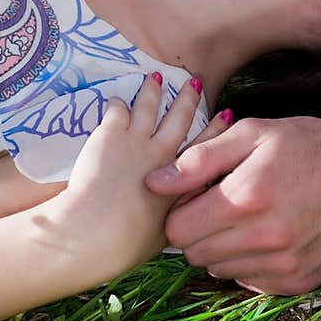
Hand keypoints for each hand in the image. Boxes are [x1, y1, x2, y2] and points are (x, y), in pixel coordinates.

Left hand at [55, 75, 211, 285]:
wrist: (95, 234)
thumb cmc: (127, 244)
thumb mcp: (163, 236)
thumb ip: (176, 220)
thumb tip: (184, 222)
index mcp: (180, 181)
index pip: (204, 149)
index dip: (216, 131)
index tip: (226, 117)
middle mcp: (162, 156)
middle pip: (180, 120)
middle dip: (189, 100)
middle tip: (196, 82)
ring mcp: (138, 142)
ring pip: (149, 107)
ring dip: (153, 91)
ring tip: (156, 76)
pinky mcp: (112, 133)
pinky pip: (118, 109)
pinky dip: (118, 103)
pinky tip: (116, 98)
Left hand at [145, 114, 320, 294]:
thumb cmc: (312, 145)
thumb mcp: (255, 133)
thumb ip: (200, 158)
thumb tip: (152, 183)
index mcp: (246, 197)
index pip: (178, 229)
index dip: (182, 209)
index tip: (200, 194)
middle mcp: (263, 239)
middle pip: (194, 254)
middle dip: (199, 229)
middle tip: (224, 203)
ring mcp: (282, 266)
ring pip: (219, 270)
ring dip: (224, 247)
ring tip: (250, 217)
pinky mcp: (298, 283)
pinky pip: (249, 282)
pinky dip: (250, 263)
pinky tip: (271, 235)